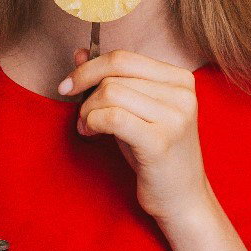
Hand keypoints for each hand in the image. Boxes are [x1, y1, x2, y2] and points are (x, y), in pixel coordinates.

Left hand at [60, 46, 213, 224]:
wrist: (182, 198)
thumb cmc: (155, 153)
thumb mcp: (135, 110)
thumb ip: (112, 79)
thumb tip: (80, 52)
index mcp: (180, 79)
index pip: (124, 58)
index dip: (89, 68)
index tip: (69, 85)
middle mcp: (182, 94)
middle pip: (114, 74)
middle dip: (86, 90)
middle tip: (78, 114)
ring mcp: (175, 117)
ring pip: (111, 93)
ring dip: (88, 111)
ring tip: (88, 128)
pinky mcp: (160, 142)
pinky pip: (112, 117)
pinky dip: (92, 122)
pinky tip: (91, 134)